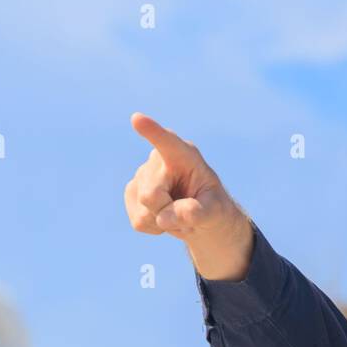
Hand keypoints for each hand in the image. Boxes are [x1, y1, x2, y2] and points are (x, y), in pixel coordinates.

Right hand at [125, 112, 252, 279]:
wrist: (201, 218)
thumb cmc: (212, 207)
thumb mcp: (215, 211)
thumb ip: (197, 212)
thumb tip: (164, 217)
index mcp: (184, 155)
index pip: (167, 142)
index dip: (152, 132)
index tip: (137, 119)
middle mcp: (158, 160)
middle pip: (151, 195)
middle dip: (168, 211)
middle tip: (188, 211)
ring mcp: (141, 176)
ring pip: (144, 211)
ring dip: (163, 221)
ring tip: (177, 212)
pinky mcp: (131, 193)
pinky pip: (138, 221)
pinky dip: (154, 228)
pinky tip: (165, 217)